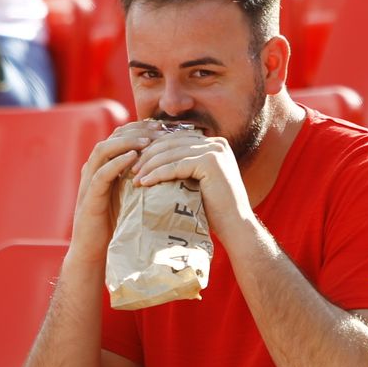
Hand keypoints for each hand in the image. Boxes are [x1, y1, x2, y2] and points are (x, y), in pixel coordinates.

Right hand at [70, 120, 166, 259]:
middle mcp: (95, 169)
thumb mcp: (133, 196)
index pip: (121, 135)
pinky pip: (101, 174)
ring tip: (148, 140)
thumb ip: (144, 180)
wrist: (96, 252)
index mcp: (105, 166)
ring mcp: (89, 182)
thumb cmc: (118, 224)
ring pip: (103, 150)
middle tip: (159, 128)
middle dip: (137, 129)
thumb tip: (175, 170)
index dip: (141, 127)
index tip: (164, 126)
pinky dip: (117, 163)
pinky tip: (133, 158)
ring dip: (126, 142)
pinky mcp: (89, 197)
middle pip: (113, 137)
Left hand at [131, 126, 252, 243]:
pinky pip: (176, 165)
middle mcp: (216, 143)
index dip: (154, 150)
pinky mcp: (211, 162)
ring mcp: (215, 150)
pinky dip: (158, 173)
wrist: (236, 227)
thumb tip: (152, 163)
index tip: (137, 164)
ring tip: (134, 178)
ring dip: (149, 165)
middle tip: (131, 170)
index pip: (176, 139)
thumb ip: (183, 168)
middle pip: (172, 142)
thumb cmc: (214, 211)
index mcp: (214, 144)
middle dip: (148, 155)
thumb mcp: (197, 182)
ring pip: (171, 153)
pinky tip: (145, 182)